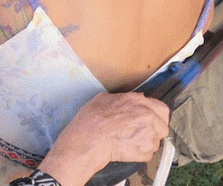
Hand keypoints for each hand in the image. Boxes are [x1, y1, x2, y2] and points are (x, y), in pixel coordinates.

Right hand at [40, 93, 168, 185]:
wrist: (88, 140)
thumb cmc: (91, 120)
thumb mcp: (103, 98)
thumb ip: (124, 98)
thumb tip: (133, 100)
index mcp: (138, 101)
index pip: (161, 108)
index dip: (157, 116)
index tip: (152, 121)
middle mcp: (148, 116)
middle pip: (163, 127)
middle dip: (156, 131)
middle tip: (142, 133)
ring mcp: (149, 134)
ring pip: (156, 141)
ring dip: (146, 142)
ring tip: (129, 141)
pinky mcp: (147, 150)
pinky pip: (148, 153)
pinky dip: (140, 153)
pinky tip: (126, 148)